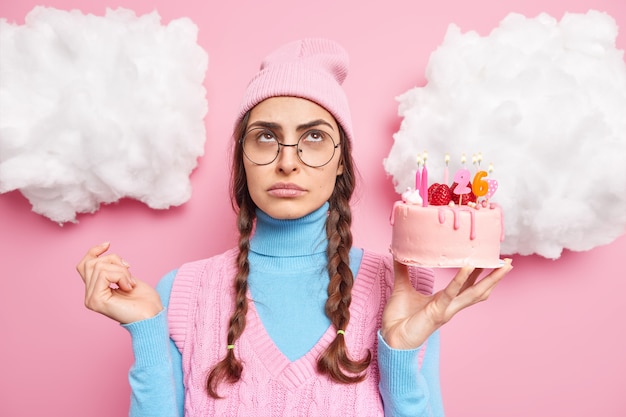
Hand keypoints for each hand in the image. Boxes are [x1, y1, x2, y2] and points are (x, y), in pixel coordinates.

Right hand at [76, 242, 162, 323]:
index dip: (94, 251)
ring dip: (121, 270)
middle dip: (115, 261)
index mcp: (95, 290)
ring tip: (131, 282)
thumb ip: (113, 268)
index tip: (108, 244)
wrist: (153, 316)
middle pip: (92, 263)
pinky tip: (128, 287)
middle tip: (129, 271)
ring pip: (99, 267)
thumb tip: (104, 253)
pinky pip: (104, 274)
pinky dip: (121, 276)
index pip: (84, 265)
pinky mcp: (96, 300)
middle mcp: (89, 295)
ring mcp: (91, 299)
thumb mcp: (127, 277)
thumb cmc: (144, 300)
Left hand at [381, 259, 512, 348]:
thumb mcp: (402, 288)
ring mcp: (446, 310)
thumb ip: (402, 270)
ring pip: (473, 293)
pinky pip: (451, 293)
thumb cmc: (398, 318)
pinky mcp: (438, 312)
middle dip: (494, 277)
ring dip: (490, 279)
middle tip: (508, 263)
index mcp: (444, 300)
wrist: (391, 338)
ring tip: (502, 266)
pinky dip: (460, 279)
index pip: (467, 284)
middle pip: (478, 289)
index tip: (488, 258)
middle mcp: (450, 306)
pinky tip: (468, 266)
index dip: (479, 272)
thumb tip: (397, 251)